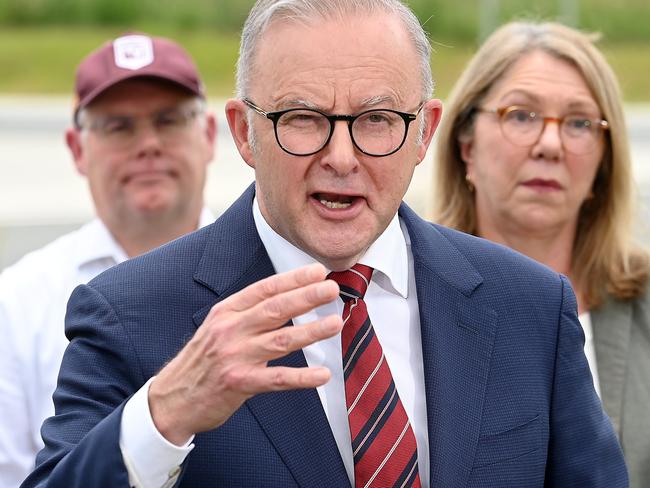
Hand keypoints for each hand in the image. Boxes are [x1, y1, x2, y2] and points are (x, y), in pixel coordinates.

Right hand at [148, 263, 341, 444]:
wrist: (172, 398)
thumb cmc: (202, 360)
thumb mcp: (218, 326)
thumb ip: (248, 313)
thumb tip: (287, 297)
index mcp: (226, 311)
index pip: (264, 289)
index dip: (293, 279)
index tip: (318, 271)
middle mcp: (230, 329)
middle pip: (275, 309)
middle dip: (306, 297)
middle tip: (331, 289)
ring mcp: (235, 356)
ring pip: (281, 340)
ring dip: (311, 331)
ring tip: (335, 323)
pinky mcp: (239, 383)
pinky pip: (277, 379)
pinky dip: (302, 377)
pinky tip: (323, 374)